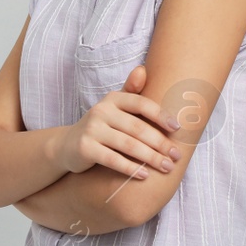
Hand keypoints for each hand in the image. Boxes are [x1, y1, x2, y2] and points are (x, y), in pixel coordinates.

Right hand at [52, 65, 182, 179]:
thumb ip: (131, 91)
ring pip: (128, 145)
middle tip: (176, 155)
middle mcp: (101, 110)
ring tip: (166, 167)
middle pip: (138, 128)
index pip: (141, 104)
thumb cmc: (102, 126)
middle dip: (160, 143)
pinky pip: (113, 159)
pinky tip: (144, 175)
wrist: (67, 145)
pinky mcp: (85, 148)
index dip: (161, 115)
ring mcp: (92, 129)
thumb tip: (142, 69)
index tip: (178, 128)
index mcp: (113, 99)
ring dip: (150, 158)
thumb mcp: (115, 107)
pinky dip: (130, 168)